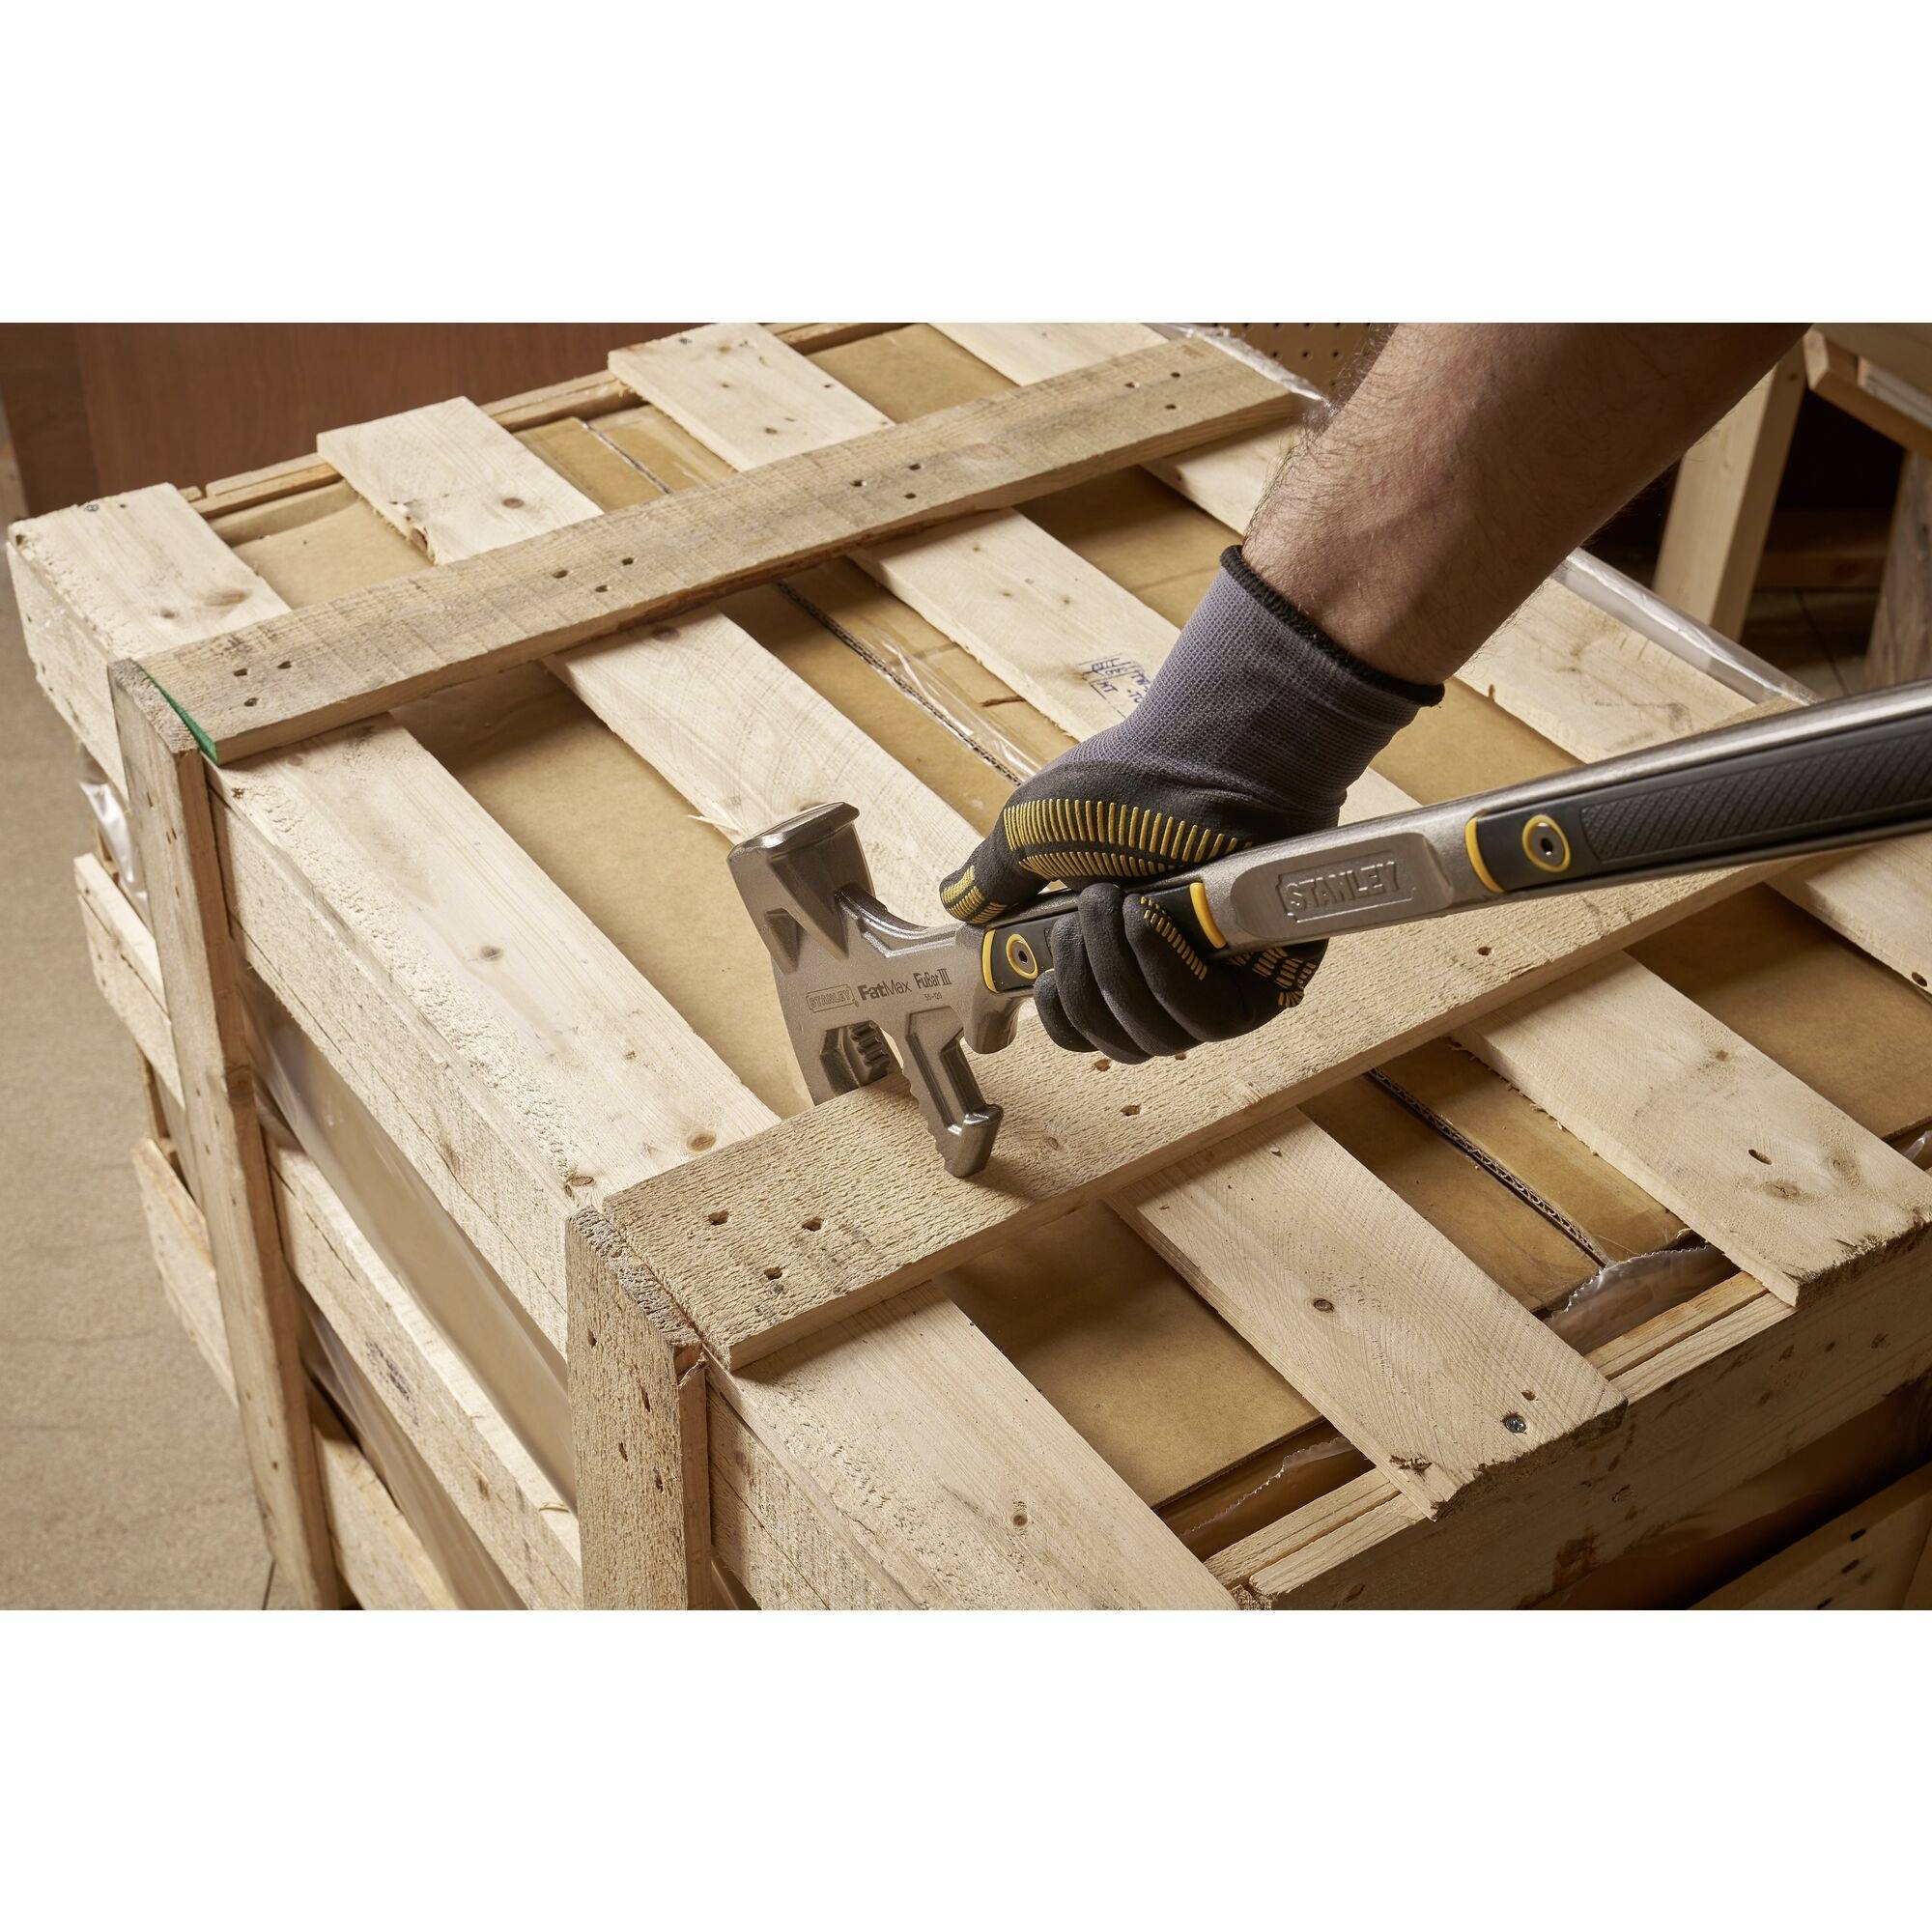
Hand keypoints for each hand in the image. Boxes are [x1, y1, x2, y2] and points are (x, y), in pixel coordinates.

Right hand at [939, 548, 1439, 1062]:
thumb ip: (996, 877)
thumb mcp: (1034, 831)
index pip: (1085, 1030)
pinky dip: (1169, 976)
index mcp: (1118, 951)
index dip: (1060, 1017)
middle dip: (1084, 984)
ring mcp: (1220, 980)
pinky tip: (1153, 923)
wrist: (1209, 754)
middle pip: (1117, 1044)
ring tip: (1122, 905)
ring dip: (1120, 972)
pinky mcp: (1269, 978)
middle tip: (1082, 916)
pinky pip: (1210, 1023)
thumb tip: (956, 903)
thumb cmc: (1130, 783)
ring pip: (1158, 1037)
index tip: (1046, 979)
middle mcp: (1170, 973)